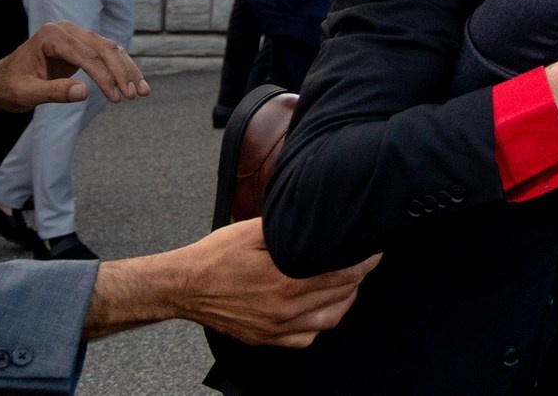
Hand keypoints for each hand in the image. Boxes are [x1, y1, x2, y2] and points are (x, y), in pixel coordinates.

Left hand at [0, 22, 148, 124]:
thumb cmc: (8, 87)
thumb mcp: (26, 94)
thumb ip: (54, 92)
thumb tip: (85, 92)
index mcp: (52, 36)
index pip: (87, 55)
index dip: (105, 77)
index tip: (117, 98)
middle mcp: (67, 30)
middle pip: (104, 49)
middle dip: (122, 73)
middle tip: (135, 95)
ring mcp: (75, 36)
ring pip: (110, 50)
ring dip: (128, 70)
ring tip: (141, 92)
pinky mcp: (81, 46)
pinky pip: (106, 55)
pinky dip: (120, 69)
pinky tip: (132, 83)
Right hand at [83, 220, 375, 346]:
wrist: (183, 286)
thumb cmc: (217, 254)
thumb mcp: (255, 230)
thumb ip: (291, 226)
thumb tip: (320, 217)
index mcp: (287, 281)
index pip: (344, 274)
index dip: (365, 260)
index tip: (375, 247)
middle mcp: (285, 310)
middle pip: (342, 296)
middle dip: (359, 276)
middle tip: (364, 259)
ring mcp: (275, 328)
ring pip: (329, 321)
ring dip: (345, 300)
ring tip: (348, 281)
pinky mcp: (265, 339)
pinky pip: (306, 339)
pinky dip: (320, 323)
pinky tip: (321, 305)